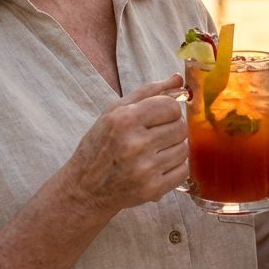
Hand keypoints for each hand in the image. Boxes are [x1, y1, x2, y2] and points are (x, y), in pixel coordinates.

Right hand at [66, 74, 187, 214]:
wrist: (84, 190)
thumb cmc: (99, 147)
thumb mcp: (114, 112)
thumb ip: (148, 92)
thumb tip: (178, 79)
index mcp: (124, 120)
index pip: (171, 106)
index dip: (168, 111)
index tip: (159, 118)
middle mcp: (135, 144)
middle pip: (180, 128)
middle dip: (171, 130)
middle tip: (154, 137)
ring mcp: (144, 169)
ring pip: (184, 149)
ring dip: (173, 149)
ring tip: (154, 153)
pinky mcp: (152, 190)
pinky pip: (183, 171)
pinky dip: (175, 168)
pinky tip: (157, 167)